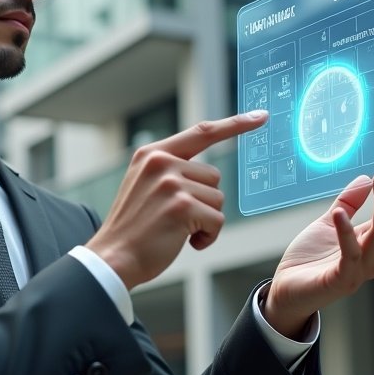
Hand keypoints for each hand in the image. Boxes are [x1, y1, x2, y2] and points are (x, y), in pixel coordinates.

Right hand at [87, 112, 267, 289]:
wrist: (113, 258)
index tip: (260, 116)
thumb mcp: (144, 185)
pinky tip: (184, 242)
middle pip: (214, 177)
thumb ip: (170, 170)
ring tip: (176, 230)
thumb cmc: (133, 229)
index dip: (235, 124)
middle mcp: (161, 162)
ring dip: (205, 220)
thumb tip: (209, 174)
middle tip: (175, 218)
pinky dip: (207, 237)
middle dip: (204, 201)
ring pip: (218, 199)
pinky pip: (216, 220)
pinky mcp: (182, 206)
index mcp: (152, 154)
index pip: (201, 132)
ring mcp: (171, 183)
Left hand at [263, 169, 373, 337]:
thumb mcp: (327, 224)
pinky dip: (345, 233)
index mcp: (367, 244)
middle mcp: (369, 258)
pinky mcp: (341, 280)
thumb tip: (365, 177)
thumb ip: (347, 204)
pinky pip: (349, 255)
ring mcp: (357, 271)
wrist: (285, 290)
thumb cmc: (307, 260)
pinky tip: (340, 213)